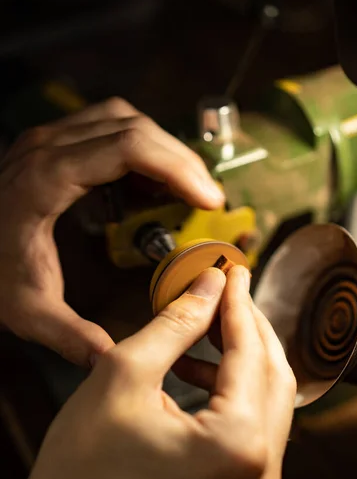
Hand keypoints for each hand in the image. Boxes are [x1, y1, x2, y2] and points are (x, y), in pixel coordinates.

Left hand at [0, 97, 223, 366]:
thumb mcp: (25, 309)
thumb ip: (70, 335)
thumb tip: (113, 358)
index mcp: (46, 179)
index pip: (128, 149)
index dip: (178, 169)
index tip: (209, 200)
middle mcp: (48, 149)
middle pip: (134, 128)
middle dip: (181, 161)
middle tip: (208, 199)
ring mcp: (49, 142)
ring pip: (124, 120)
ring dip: (162, 149)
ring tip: (187, 187)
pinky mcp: (53, 147)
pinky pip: (108, 129)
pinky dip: (140, 149)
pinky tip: (151, 181)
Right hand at [0, 266, 295, 478]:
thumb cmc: (80, 468)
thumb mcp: (125, 374)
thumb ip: (177, 322)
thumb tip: (209, 285)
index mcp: (237, 447)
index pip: (250, 353)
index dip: (238, 304)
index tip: (232, 272)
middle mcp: (260, 475)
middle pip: (273, 376)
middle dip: (249, 327)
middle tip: (226, 292)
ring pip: (268, 401)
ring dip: (242, 359)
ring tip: (206, 329)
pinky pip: (253, 429)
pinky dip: (233, 393)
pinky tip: (200, 371)